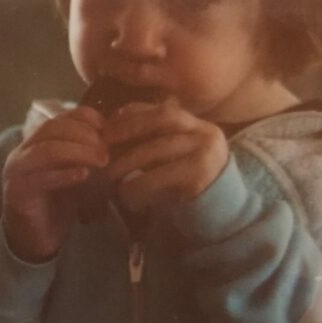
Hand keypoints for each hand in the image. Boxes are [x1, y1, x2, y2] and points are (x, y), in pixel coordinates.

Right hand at [2, 106, 107, 261]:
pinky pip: (41, 178)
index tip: (106, 127)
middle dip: (84, 134)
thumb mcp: (74, 173)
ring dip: (78, 151)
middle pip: (52, 129)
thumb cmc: (57, 205)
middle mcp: (22, 152)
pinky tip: (84, 175)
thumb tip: (113, 137)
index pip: (58, 118)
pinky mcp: (18, 193)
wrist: (34, 240)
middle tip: (107, 149)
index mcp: (34, 143)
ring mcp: (16, 172)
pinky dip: (65, 174)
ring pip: (47, 150)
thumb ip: (85, 155)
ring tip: (101, 161)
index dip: (83, 117)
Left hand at [102, 97, 228, 213]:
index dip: (133, 113)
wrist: (218, 214)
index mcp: (196, 125)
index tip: (108, 125)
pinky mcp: (199, 176)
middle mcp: (205, 132)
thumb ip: (151, 141)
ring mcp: (205, 152)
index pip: (162, 109)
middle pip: (163, 118)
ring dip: (127, 162)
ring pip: (158, 148)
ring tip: (109, 176)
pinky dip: (137, 185)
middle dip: (129, 128)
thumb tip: (110, 129)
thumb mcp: (171, 159)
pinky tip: (127, 196)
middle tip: (103, 143)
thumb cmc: (185, 186)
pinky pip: (159, 176)